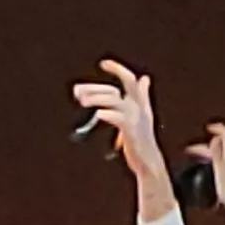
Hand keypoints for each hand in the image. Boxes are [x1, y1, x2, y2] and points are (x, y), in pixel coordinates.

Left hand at [70, 59, 166, 200]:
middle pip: (115, 90)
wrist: (148, 160)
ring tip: (81, 100)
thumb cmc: (141, 138)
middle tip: (76, 92)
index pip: (129, 80)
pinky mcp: (131, 131)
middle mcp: (138, 107)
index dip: (117, 69)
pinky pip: (118, 118)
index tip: (103, 63)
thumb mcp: (143, 113)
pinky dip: (108, 114)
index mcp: (139, 102)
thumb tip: (145, 78)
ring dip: (96, 98)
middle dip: (94, 88)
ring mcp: (135, 118)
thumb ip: (142, 95)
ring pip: (114, 101)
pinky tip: (99, 114)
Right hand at [191, 119, 224, 219]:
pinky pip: (220, 168)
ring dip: (208, 156)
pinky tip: (206, 174)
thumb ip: (217, 154)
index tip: (208, 127)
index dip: (219, 129)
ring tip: (196, 159)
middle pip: (221, 149)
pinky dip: (211, 166)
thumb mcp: (220, 171)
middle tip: (191, 150)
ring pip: (220, 159)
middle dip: (206, 146)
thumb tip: (216, 137)